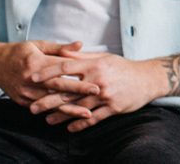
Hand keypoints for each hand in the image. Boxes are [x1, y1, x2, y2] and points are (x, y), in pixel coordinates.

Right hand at [0, 40, 98, 106]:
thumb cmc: (21, 52)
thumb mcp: (39, 45)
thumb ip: (60, 48)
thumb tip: (80, 45)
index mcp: (36, 63)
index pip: (62, 70)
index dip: (79, 75)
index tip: (96, 79)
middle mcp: (31, 80)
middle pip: (59, 87)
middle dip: (79, 91)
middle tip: (98, 93)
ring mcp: (26, 92)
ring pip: (52, 102)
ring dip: (70, 109)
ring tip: (87, 113)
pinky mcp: (23, 101)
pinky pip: (42, 108)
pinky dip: (56, 113)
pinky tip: (70, 118)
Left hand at [29, 50, 165, 131]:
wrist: (148, 78)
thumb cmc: (123, 67)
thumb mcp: (104, 57)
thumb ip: (83, 56)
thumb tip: (62, 51)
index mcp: (95, 64)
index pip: (67, 67)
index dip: (48, 72)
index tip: (33, 78)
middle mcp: (99, 80)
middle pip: (68, 91)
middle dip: (48, 100)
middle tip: (32, 107)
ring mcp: (106, 95)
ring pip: (79, 107)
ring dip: (61, 115)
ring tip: (47, 120)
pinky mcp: (114, 107)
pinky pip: (94, 118)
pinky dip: (81, 124)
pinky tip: (70, 128)